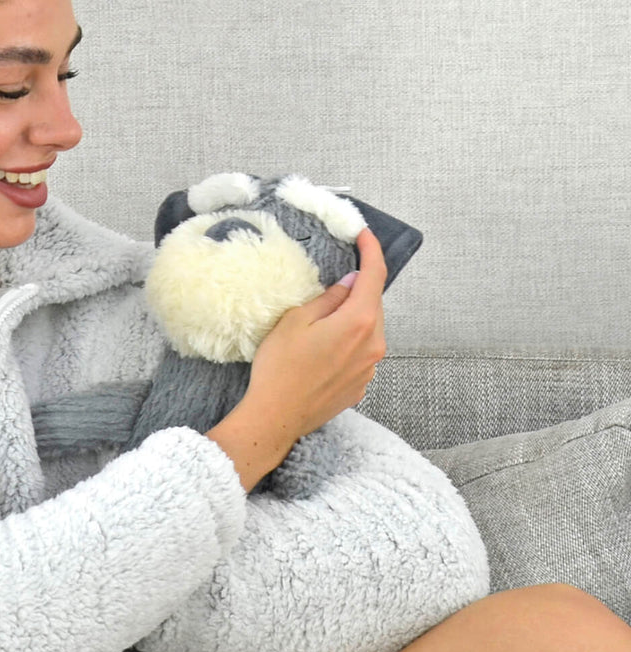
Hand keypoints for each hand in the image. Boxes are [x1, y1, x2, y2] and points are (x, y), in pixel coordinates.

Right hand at [207, 228, 386, 490]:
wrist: (276, 416)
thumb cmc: (280, 367)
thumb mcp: (296, 321)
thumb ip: (328, 298)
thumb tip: (349, 284)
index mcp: (359, 321)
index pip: (374, 275)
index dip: (372, 251)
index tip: (366, 235)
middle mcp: (374, 344)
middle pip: (373, 305)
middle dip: (358, 289)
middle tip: (335, 281)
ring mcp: (369, 369)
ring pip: (368, 331)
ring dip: (352, 320)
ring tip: (322, 324)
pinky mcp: (360, 386)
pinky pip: (360, 354)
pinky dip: (348, 345)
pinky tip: (322, 352)